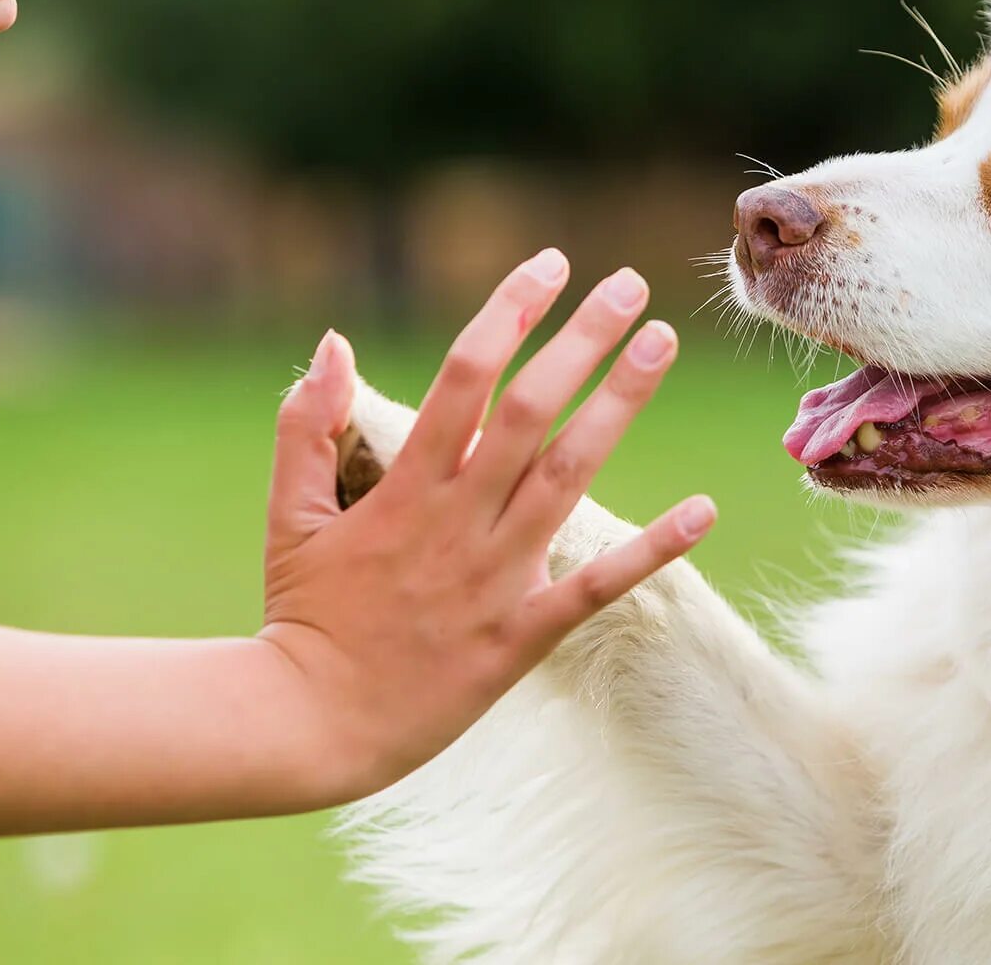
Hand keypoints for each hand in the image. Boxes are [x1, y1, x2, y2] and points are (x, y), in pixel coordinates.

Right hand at [256, 248, 714, 800]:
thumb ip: (306, 427)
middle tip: (631, 285)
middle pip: (530, 411)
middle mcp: (456, 521)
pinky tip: (703, 509)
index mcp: (402, 488)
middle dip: (581, 340)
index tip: (551, 266)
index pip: (464, 377)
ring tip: (662, 343)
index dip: (509, 313)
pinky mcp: (522, 635)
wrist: (310, 724)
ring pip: (569, 475)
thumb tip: (333, 343)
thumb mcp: (288, 515)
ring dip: (620, 405)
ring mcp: (494, 577)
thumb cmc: (301, 614)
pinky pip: (597, 586)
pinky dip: (652, 548)